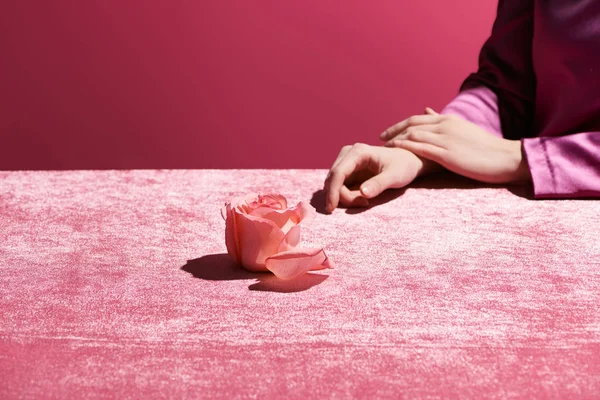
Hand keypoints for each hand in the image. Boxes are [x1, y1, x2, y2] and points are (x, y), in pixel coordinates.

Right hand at [323, 143, 436, 212]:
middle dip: (341, 196)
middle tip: (362, 204)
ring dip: (344, 197)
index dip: (333, 191)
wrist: (408, 161)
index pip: (338, 172)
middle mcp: (348, 153)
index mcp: (358, 152)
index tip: (332, 208)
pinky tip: (361, 199)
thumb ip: (379, 184)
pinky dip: (345, 195)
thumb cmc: (404, 167)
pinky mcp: (347, 169)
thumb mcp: (394, 177)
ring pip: (334, 183)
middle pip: (333, 179)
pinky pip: (338, 185)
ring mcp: (346, 161)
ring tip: (364, 201)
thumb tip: (362, 193)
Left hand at [380, 108, 530, 183]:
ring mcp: (446, 139)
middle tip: (380, 138)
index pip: (417, 118)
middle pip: (411, 124)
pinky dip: (406, 147)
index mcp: (449, 120)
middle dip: (393, 130)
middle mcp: (445, 126)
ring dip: (396, 140)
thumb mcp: (462, 129)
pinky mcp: (448, 154)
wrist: (506, 158)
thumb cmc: (485, 147)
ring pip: (414, 135)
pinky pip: (422, 148)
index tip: (387, 132)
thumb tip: (427, 109)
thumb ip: (443, 120)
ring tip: (384, 147)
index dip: (399, 125)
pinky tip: (395, 150)